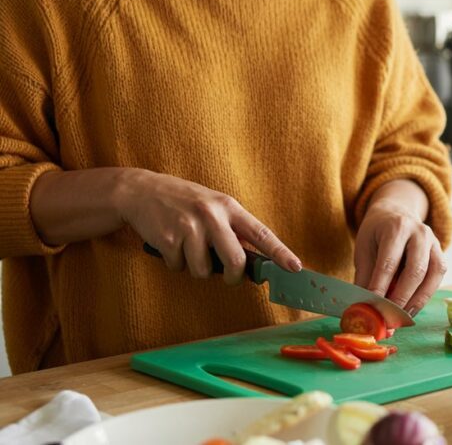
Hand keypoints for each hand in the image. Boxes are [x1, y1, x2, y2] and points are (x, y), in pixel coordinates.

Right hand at [117, 168, 300, 284]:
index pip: (261, 233)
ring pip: (204, 271)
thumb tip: (251, 261)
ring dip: (196, 268)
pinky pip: (180, 268)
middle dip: (233, 276)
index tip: (295, 268)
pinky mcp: (170, 240)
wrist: (141, 190)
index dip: (280, 253)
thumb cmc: (184, 202)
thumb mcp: (213, 206)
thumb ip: (232, 229)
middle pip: (235, 261)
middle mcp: (212, 216)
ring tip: (188, 248)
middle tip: (228, 277)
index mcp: (229, 207)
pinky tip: (170, 244)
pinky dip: (175, 263)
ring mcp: (190, 228)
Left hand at [354, 199, 446, 316]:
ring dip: (417, 301)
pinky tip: (412, 307)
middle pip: (415, 270)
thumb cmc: (377, 232)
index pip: (389, 262)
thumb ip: (365, 276)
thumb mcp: (364, 248)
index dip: (381, 287)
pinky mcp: (440, 253)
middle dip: (402, 298)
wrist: (396, 212)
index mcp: (396, 227)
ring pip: (432, 275)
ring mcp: (434, 242)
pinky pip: (437, 278)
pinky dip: (425, 296)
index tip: (373, 308)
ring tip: (402, 318)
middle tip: (389, 319)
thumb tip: (363, 308)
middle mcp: (420, 232)